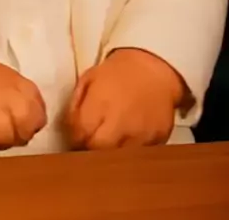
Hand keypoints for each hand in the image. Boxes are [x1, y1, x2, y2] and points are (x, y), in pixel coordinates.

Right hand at [0, 56, 46, 156]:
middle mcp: (4, 95)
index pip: (38, 111)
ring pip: (7, 139)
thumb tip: (33, 119)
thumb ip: (19, 94)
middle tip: (2, 133)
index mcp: (15, 81)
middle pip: (27, 126)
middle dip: (18, 135)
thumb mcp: (0, 76)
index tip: (18, 124)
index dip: (31, 122)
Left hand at [66, 48, 184, 149]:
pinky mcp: (158, 140)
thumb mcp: (89, 78)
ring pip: (118, 159)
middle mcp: (121, 121)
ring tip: (108, 144)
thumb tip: (70, 130)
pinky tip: (127, 142)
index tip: (77, 136)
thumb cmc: (118, 72)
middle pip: (97, 151)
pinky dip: (130, 154)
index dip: (74, 138)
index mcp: (100, 101)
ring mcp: (141, 133)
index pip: (79, 134)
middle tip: (90, 143)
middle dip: (89, 149)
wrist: (154, 69)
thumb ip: (76, 106)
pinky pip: (139, 156)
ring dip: (110, 154)